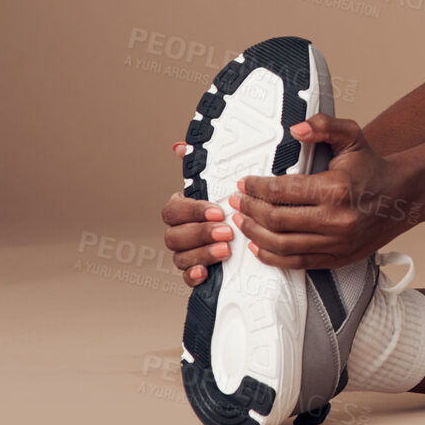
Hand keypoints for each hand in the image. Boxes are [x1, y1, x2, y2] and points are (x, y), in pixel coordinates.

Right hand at [160, 146, 231, 287]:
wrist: (251, 228)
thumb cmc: (232, 205)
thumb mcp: (223, 183)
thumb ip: (203, 166)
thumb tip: (180, 146)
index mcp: (184, 208)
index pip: (173, 210)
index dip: (193, 211)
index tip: (216, 210)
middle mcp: (181, 231)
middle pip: (174, 236)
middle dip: (200, 233)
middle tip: (226, 232)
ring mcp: (187, 252)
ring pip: (180, 256)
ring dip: (202, 253)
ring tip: (225, 250)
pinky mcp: (196, 271)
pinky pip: (186, 277)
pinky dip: (194, 275)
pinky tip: (205, 272)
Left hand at [223, 114, 419, 270]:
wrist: (403, 196)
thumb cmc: (373, 168)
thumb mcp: (352, 136)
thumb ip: (324, 126)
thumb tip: (296, 129)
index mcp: (336, 188)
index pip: (281, 191)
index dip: (255, 187)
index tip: (244, 183)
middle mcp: (337, 219)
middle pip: (276, 219)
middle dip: (249, 209)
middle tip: (238, 201)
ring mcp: (337, 243)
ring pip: (281, 244)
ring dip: (255, 233)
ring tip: (243, 221)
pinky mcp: (338, 258)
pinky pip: (296, 263)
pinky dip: (272, 257)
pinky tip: (259, 246)